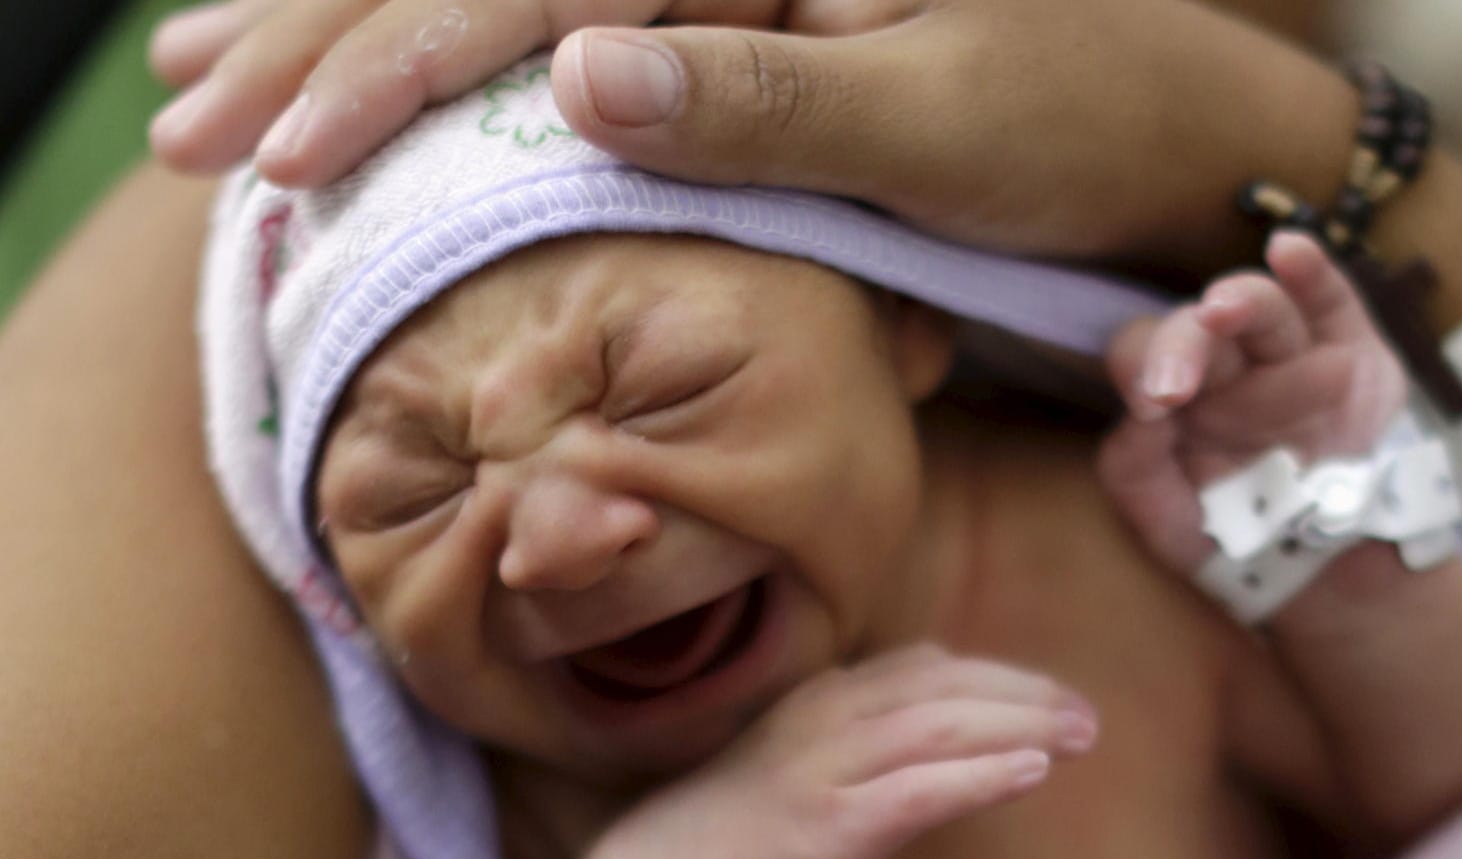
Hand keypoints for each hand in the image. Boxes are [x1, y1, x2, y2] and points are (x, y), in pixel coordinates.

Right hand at [146, 0, 1350, 261]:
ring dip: (355, 28)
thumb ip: (762, 96)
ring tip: (210, 71)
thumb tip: (570, 77)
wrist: (1180, 134)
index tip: (275, 141)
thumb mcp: (939, 125)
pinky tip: (378, 61)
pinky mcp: (741, 7)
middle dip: (328, 33)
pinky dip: (461, 54)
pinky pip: (569, 16)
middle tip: (180, 117)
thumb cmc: (1084, 131)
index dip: (391, 55)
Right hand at [551, 644, 1097, 858]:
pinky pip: (921, 791)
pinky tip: (1030, 773)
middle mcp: (828, 717)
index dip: (999, 675)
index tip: (1053, 693)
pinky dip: (981, 776)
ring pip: (942, 726)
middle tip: (1089, 717)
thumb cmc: (746, 825)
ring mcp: (827, 768)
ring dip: (1020, 726)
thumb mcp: (808, 758)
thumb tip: (950, 722)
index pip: (928, 667)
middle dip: (1026, 696)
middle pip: (947, 688)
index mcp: (825, 696)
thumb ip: (869, 732)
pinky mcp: (833, 826)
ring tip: (1079, 737)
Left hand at [1098, 231, 1407, 573]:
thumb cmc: (1235, 536)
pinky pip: (1331, 299)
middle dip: (1185, 345)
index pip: (1144, 354)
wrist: (1328, 565)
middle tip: (1176, 385)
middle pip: (1199, 326)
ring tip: (1223, 312)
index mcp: (1176, 393)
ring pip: (1263, 310)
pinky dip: (1312, 272)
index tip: (1152, 404)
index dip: (1143, 367)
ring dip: (1243, 305)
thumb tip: (1136, 416)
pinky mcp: (1352, 348)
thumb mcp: (1170, 524)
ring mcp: (1291, 350)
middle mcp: (1229, 363)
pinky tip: (1290, 252)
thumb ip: (1135, 473)